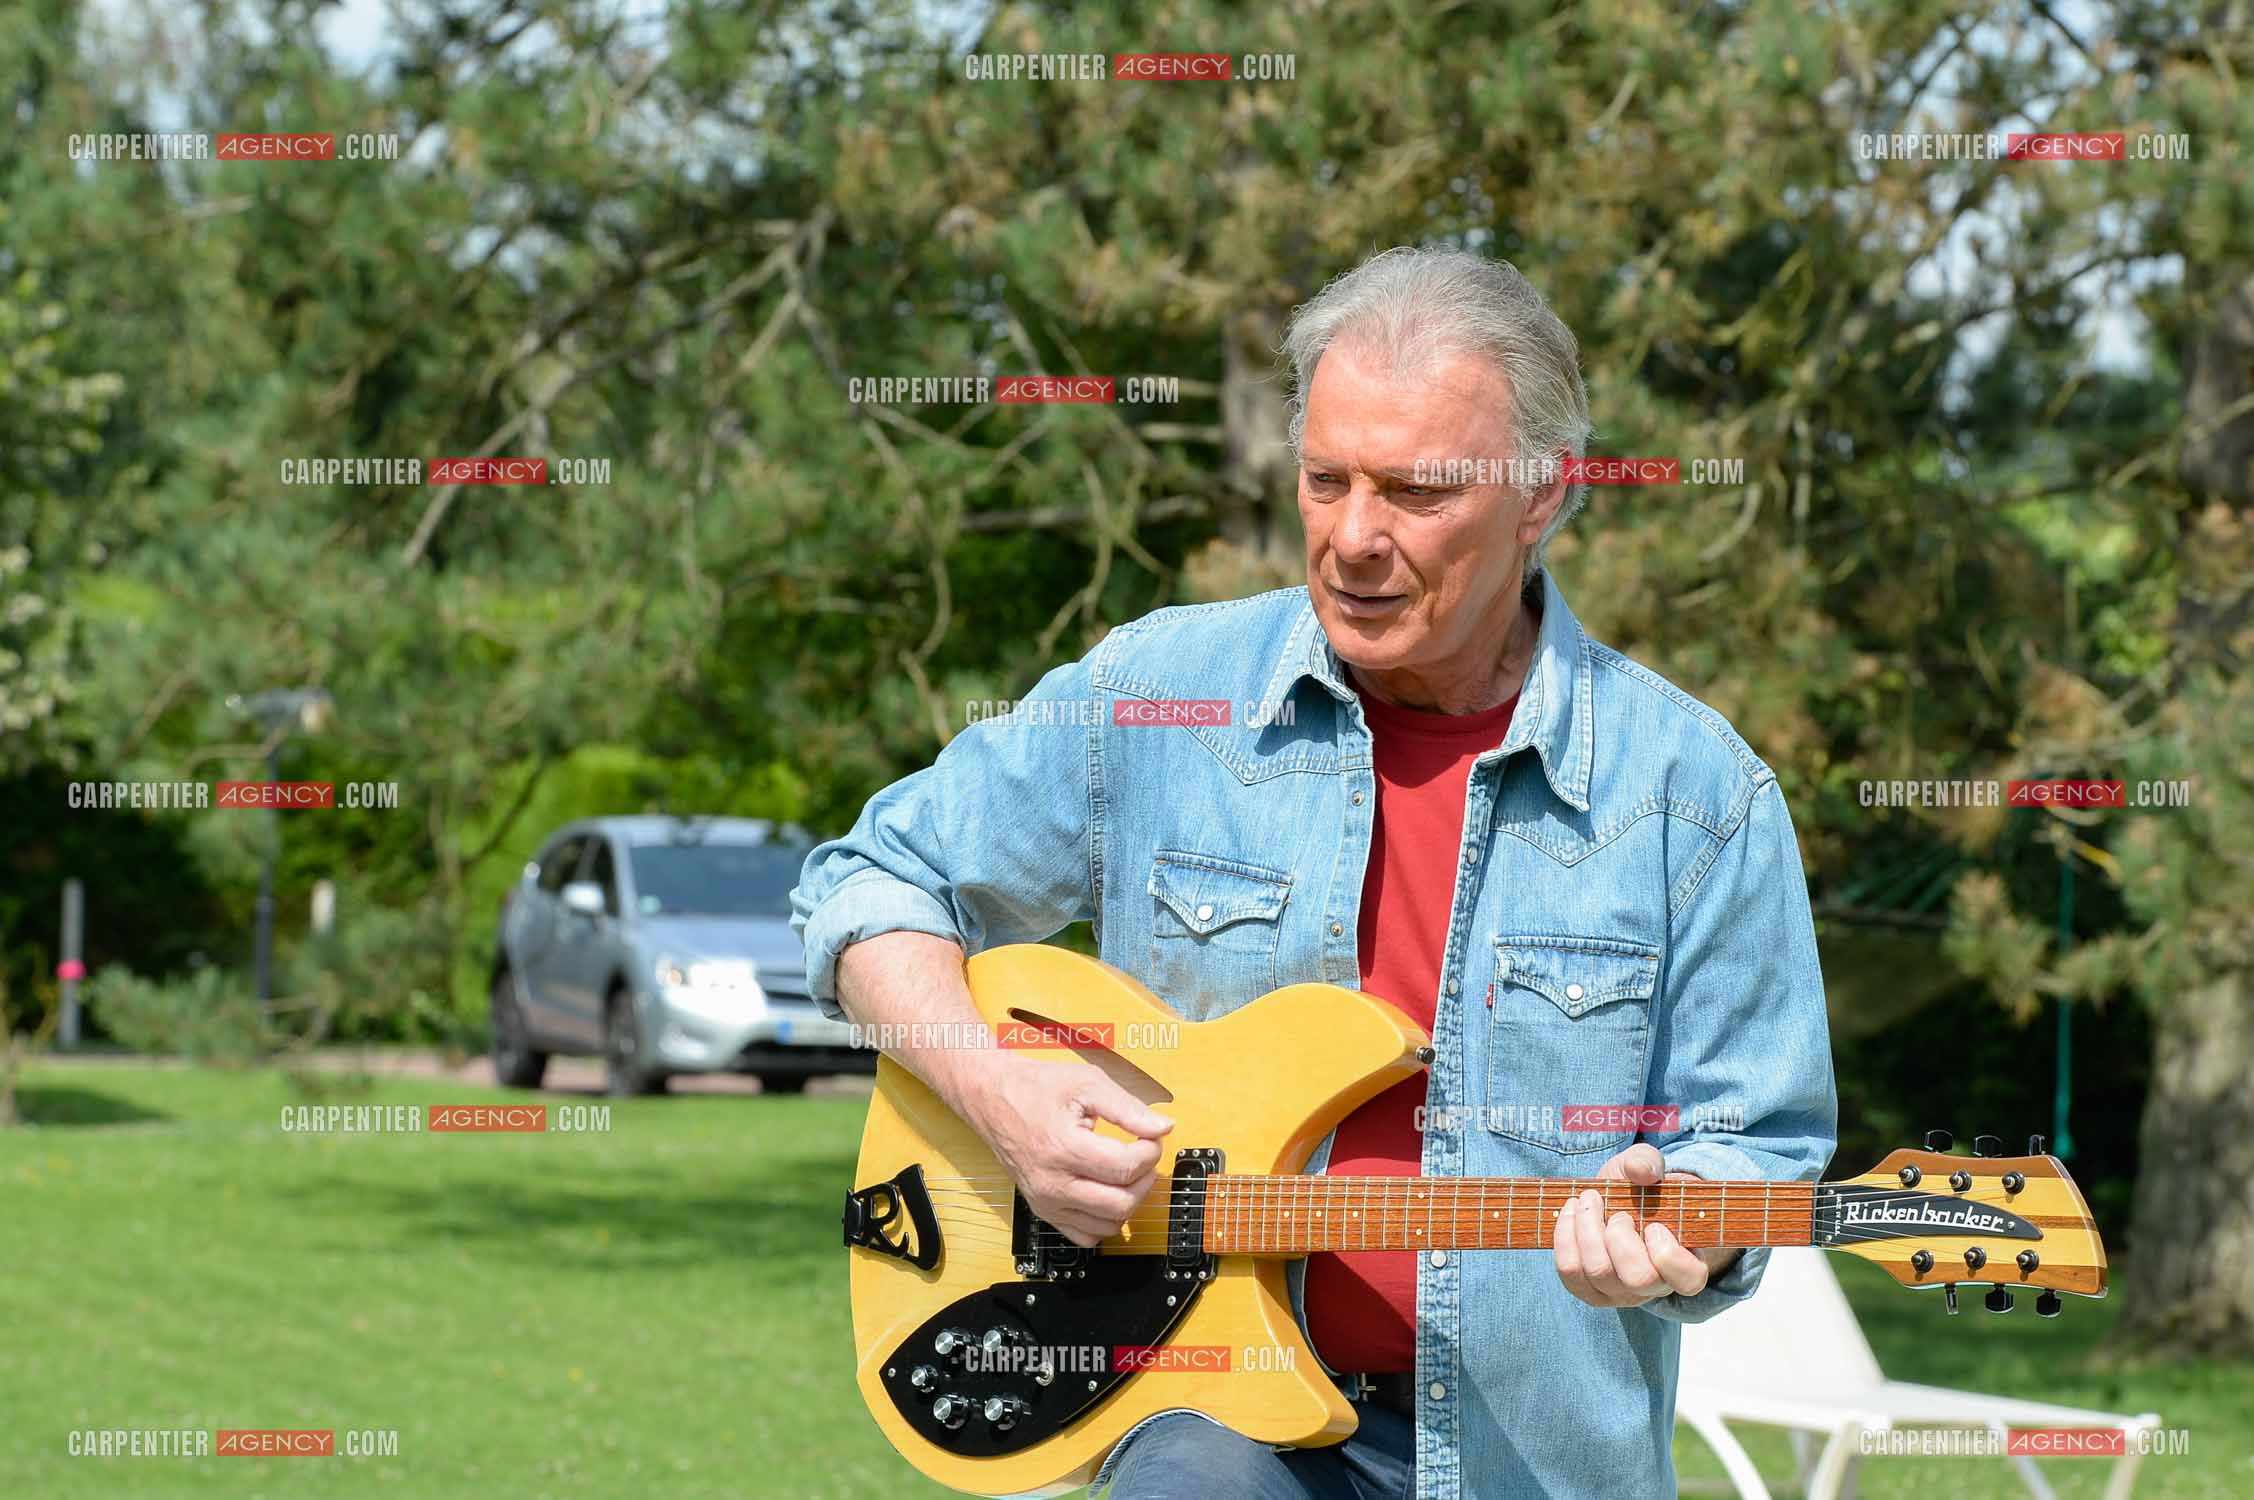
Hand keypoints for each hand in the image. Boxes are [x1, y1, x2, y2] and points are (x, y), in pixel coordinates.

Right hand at [958, 1052, 1173, 1246]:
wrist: (992, 1098)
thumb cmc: (1037, 1088)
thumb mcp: (1087, 1084)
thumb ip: (1128, 1108)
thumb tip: (1164, 1127)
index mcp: (1063, 1149)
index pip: (1126, 1167)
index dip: (1150, 1151)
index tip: (1149, 1136)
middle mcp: (1052, 1183)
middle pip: (1122, 1203)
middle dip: (1145, 1178)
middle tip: (1143, 1155)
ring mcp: (1046, 1202)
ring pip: (1108, 1226)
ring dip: (1129, 1201)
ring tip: (1126, 1172)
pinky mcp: (1044, 1212)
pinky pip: (1086, 1236)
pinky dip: (1105, 1221)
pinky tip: (1107, 1192)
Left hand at [1552, 1142, 1741, 1307]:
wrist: (1612, 1201)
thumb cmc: (1639, 1189)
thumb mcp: (1646, 1166)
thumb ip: (1648, 1161)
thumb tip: (1642, 1170)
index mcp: (1684, 1262)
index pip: (1689, 1279)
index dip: (1669, 1253)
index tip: (1654, 1224)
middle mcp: (1654, 1286)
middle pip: (1638, 1279)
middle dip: (1620, 1238)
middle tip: (1617, 1213)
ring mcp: (1620, 1293)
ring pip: (1599, 1273)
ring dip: (1587, 1229)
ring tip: (1589, 1200)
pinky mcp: (1588, 1290)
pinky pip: (1570, 1272)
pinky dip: (1565, 1237)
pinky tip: (1571, 1212)